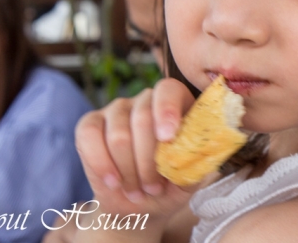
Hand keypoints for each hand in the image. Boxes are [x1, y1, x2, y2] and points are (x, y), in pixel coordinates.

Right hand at [75, 79, 196, 225]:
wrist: (139, 207)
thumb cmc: (170, 187)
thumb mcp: (190, 178)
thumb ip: (199, 162)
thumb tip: (208, 151)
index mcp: (177, 103)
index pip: (169, 90)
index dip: (167, 110)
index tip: (168, 138)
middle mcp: (146, 100)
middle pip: (143, 117)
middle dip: (148, 161)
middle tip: (154, 188)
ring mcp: (116, 110)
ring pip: (118, 134)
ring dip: (129, 170)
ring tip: (138, 190)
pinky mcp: (89, 124)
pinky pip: (89, 136)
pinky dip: (101, 164)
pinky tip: (114, 182)